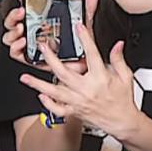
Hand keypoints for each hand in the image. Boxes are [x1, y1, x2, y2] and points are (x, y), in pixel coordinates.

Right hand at [3, 0, 101, 72]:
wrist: (81, 66)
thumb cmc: (80, 46)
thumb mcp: (84, 25)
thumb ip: (88, 9)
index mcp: (43, 19)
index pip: (28, 6)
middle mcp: (34, 30)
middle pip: (14, 20)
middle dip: (14, 15)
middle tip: (22, 12)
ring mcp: (30, 43)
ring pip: (11, 35)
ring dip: (13, 31)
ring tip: (21, 28)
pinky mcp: (29, 57)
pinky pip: (15, 52)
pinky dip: (16, 47)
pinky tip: (23, 42)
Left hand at [19, 0, 140, 137]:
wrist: (122, 122)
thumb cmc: (124, 100)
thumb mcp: (126, 77)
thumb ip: (119, 59)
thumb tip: (117, 45)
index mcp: (100, 79)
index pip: (91, 55)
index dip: (85, 39)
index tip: (79, 28)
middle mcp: (86, 90)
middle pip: (64, 72)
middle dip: (51, 59)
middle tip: (43, 48)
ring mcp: (78, 102)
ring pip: (54, 92)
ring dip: (38, 84)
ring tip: (25, 78)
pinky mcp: (74, 112)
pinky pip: (57, 109)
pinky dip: (47, 103)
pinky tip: (41, 96)